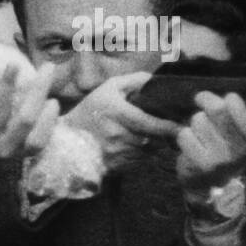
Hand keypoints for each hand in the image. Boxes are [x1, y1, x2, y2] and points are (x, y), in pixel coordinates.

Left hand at [0, 61, 59, 163]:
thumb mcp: (18, 145)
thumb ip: (30, 126)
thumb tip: (46, 98)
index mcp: (22, 153)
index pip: (39, 140)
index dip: (48, 122)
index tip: (53, 101)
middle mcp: (4, 151)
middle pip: (26, 119)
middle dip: (38, 90)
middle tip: (48, 67)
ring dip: (8, 86)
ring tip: (14, 65)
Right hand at [61, 71, 180, 172]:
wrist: (66, 141)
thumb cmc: (90, 111)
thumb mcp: (108, 89)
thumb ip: (133, 81)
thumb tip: (155, 80)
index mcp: (117, 112)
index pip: (152, 123)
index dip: (169, 126)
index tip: (180, 125)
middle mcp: (117, 133)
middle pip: (154, 139)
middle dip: (165, 136)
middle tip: (171, 130)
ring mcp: (117, 152)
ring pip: (149, 151)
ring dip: (154, 145)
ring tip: (151, 137)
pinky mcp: (117, 166)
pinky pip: (140, 161)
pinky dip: (142, 155)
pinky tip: (135, 147)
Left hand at [176, 91, 245, 196]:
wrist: (208, 183)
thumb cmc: (222, 147)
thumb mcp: (236, 132)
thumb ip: (230, 112)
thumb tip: (204, 97)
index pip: (242, 108)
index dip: (230, 98)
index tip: (226, 98)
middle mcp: (243, 150)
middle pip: (217, 110)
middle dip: (206, 100)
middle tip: (200, 98)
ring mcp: (223, 159)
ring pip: (198, 121)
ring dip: (195, 122)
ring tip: (199, 132)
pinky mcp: (203, 166)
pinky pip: (184, 135)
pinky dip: (184, 135)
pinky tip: (190, 144)